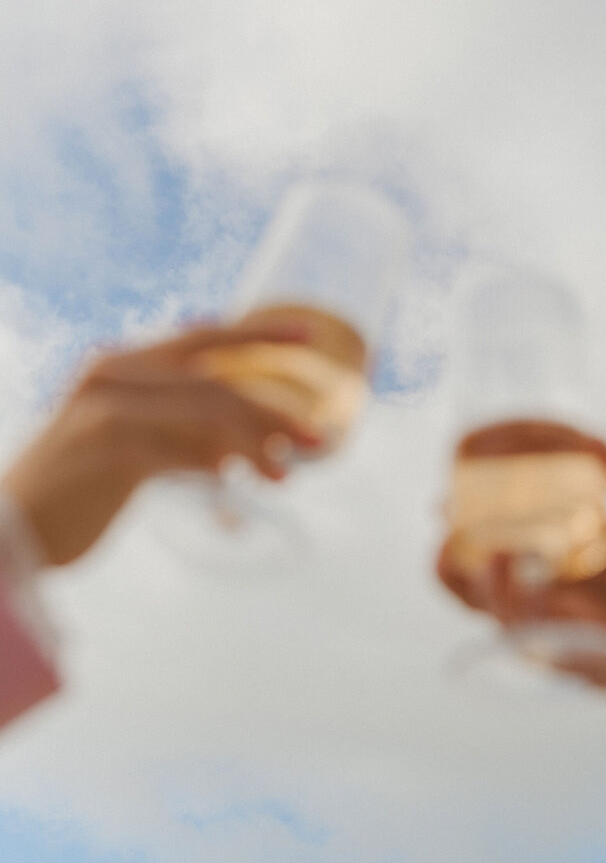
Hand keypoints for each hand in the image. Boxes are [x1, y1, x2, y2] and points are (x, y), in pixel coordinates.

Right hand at [1, 317, 322, 566]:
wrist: (8, 529)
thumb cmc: (74, 487)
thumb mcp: (126, 442)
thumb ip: (174, 428)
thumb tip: (240, 439)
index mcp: (120, 364)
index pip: (200, 338)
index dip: (256, 334)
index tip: (308, 333)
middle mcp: (112, 374)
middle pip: (214, 380)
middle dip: (273, 408)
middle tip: (317, 437)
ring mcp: (106, 408)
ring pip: (205, 414)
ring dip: (254, 446)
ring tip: (284, 475)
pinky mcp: (105, 449)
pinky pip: (178, 452)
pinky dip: (211, 466)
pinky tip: (233, 483)